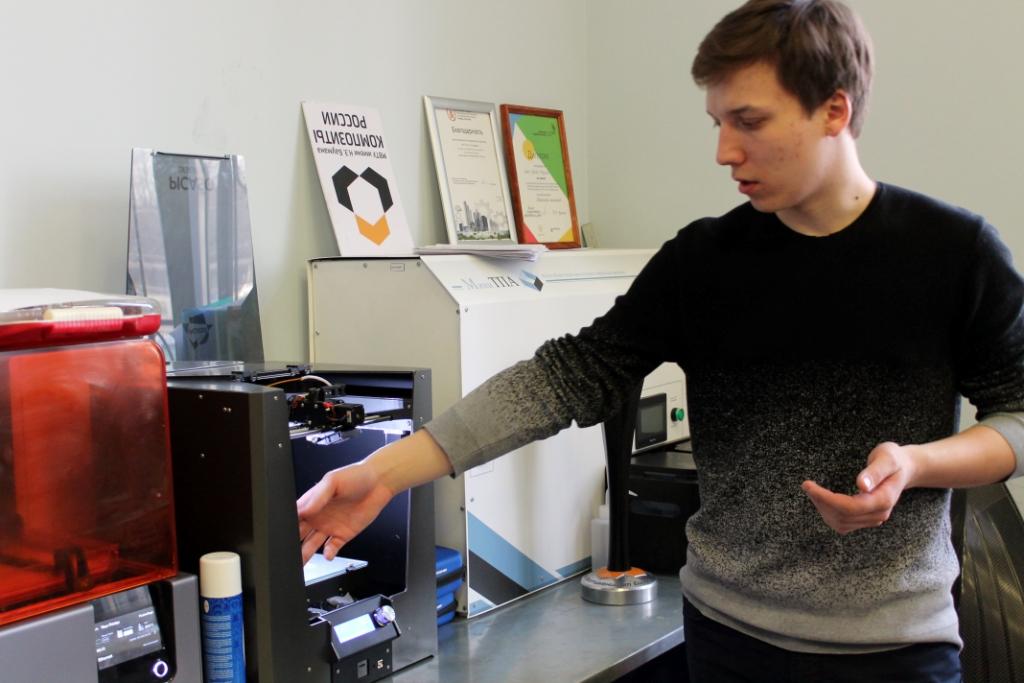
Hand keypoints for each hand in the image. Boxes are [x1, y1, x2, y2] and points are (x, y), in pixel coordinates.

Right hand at [297, 461, 395, 562]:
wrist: (379, 482)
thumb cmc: (356, 475)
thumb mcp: (333, 481)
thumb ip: (318, 496)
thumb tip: (304, 509)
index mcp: (312, 503)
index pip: (294, 518)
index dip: (287, 527)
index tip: (282, 536)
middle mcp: (319, 516)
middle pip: (300, 534)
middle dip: (292, 544)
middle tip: (287, 554)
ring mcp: (330, 526)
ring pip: (312, 544)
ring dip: (306, 554)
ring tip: (300, 563)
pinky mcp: (343, 534)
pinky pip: (332, 547)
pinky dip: (329, 553)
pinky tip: (327, 554)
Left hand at [801, 442, 917, 533]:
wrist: (904, 468)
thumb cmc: (894, 460)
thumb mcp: (887, 458)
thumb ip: (875, 472)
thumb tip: (861, 486)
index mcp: (884, 500)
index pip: (849, 507)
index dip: (826, 498)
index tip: (808, 485)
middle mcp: (879, 513)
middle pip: (842, 516)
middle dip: (821, 502)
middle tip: (808, 485)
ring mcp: (873, 518)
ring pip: (841, 523)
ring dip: (823, 508)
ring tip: (813, 491)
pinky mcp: (866, 519)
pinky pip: (843, 523)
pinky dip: (829, 513)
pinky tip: (822, 500)